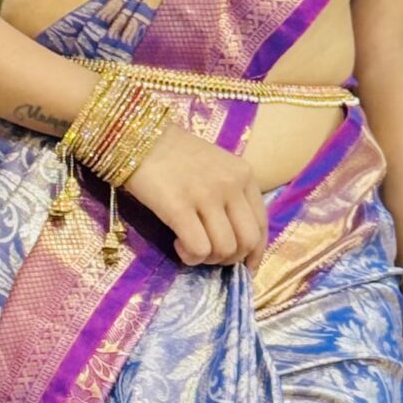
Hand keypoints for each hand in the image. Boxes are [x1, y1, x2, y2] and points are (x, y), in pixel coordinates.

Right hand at [122, 120, 268, 267]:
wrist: (139, 136)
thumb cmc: (175, 154)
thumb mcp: (216, 167)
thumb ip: (231, 195)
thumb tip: (235, 241)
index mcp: (244, 174)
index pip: (262, 224)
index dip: (255, 253)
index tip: (245, 266)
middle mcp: (231, 184)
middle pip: (247, 241)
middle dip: (230, 259)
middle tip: (210, 256)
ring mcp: (206, 195)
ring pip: (224, 249)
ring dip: (208, 259)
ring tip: (190, 248)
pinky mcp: (179, 207)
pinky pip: (199, 248)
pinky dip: (190, 256)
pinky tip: (178, 243)